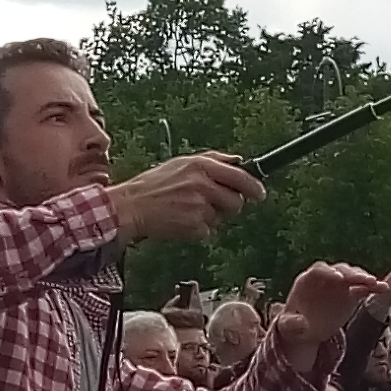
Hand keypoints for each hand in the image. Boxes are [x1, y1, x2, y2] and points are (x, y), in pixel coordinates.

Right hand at [108, 153, 262, 245]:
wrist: (131, 207)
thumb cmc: (154, 185)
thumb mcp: (182, 163)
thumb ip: (213, 160)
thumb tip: (238, 161)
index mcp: (200, 166)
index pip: (239, 176)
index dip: (253, 187)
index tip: (260, 193)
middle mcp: (202, 185)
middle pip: (236, 201)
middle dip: (230, 205)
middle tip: (213, 204)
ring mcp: (199, 207)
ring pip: (222, 217)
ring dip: (212, 216)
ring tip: (188, 210)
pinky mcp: (195, 226)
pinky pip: (209, 230)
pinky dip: (199, 228)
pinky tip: (182, 220)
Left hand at [271, 261, 386, 362]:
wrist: (306, 330)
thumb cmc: (293, 325)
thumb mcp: (287, 326)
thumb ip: (291, 324)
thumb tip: (302, 324)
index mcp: (307, 281)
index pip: (319, 270)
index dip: (329, 272)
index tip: (339, 278)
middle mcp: (325, 279)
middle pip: (340, 270)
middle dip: (351, 274)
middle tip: (363, 280)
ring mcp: (339, 285)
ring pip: (354, 276)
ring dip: (365, 279)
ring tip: (376, 284)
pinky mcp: (351, 294)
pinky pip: (364, 288)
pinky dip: (373, 287)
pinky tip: (383, 289)